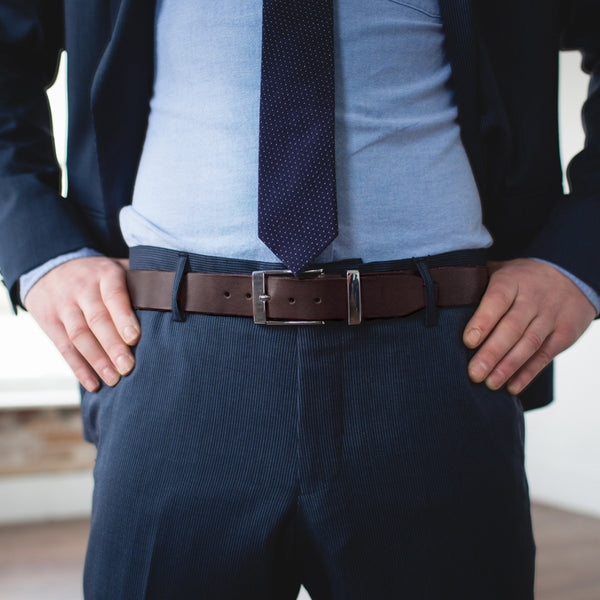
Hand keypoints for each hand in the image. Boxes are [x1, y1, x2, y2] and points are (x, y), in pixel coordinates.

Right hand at [24, 256, 139, 391]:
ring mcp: (63, 306)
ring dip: (97, 360)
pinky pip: (64, 348)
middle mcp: (82, 289)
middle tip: (128, 367)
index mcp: (105, 274)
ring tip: (114, 379)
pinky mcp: (50, 323)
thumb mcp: (117, 267)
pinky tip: (93, 384)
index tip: (135, 338)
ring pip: (79, 336)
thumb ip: (140, 281)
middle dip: (112, 346)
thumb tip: (172, 300)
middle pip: (96, 320)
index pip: (113, 295)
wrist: (50, 267)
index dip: (123, 317)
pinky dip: (78, 368)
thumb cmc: (99, 274)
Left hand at [463, 258, 596, 394]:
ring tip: (490, 383)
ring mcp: (551, 317)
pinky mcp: (564, 334)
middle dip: (492, 352)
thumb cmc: (520, 278)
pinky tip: (512, 387)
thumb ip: (476, 284)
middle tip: (474, 373)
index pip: (497, 300)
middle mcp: (533, 299)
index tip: (467, 341)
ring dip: (509, 366)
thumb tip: (443, 297)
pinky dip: (528, 373)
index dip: (483, 321)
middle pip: (513, 327)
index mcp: (512, 281)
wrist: (571, 274)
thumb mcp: (500, 271)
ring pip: (529, 344)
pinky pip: (545, 355)